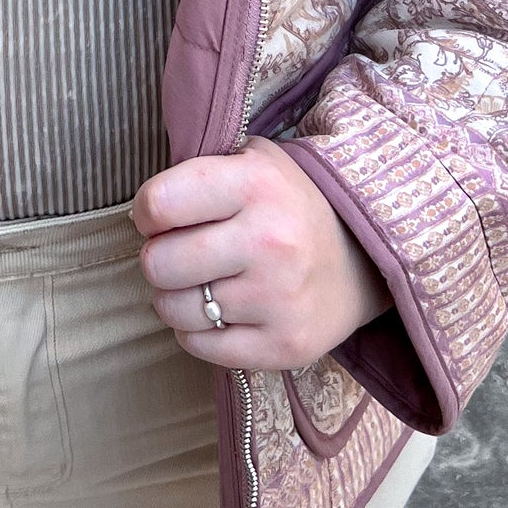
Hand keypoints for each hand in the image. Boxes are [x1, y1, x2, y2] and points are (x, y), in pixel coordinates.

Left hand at [132, 137, 390, 370]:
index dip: (147, 212)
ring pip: (174, 309)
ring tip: (199, 284)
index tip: (160, 217)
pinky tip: (219, 312)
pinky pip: (199, 347)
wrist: (363, 258)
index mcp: (256, 184)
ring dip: (175, 298)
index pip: (159, 204)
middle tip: (180, 255)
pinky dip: (197, 332)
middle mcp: (269, 241)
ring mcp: (279, 299)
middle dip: (158, 258)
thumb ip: (200, 168)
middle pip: (159, 263)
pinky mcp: (285, 346)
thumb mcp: (253, 160)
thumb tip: (144, 207)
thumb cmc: (287, 204)